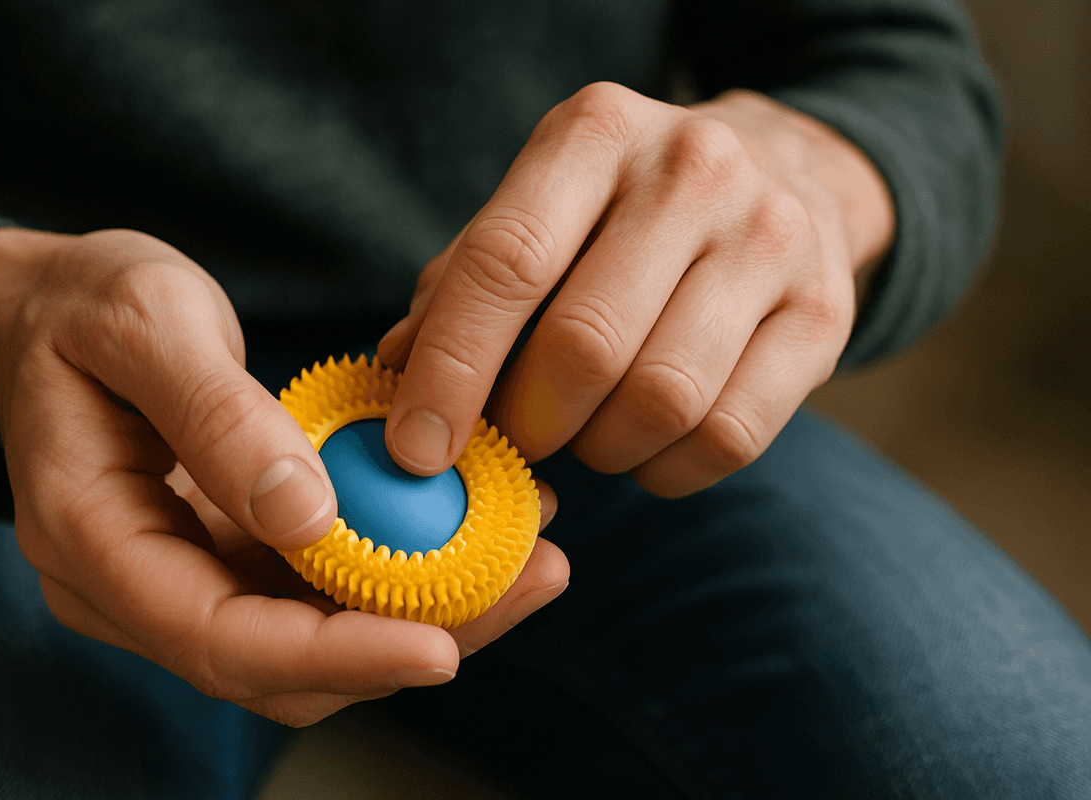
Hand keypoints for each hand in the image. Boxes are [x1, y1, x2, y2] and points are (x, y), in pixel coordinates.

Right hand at [0, 227, 568, 724]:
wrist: (52, 309)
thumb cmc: (83, 306)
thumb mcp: (144, 324)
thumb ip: (216, 415)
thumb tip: (307, 515)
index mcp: (92, 542)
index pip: (218, 639)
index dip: (333, 655)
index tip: (440, 647)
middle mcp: (138, 586)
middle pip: (283, 664)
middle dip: (411, 640)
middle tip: (530, 583)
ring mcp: (187, 576)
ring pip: (315, 638)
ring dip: (426, 609)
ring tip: (532, 558)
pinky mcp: (231, 553)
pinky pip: (322, 587)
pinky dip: (402, 568)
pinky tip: (478, 525)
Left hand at [379, 84, 893, 495]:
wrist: (783, 176)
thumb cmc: (623, 214)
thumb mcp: (537, 212)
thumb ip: (460, 288)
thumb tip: (394, 379)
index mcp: (595, 135)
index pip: (506, 262)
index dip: (451, 368)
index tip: (416, 450)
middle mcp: (694, 170)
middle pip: (587, 345)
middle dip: (530, 423)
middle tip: (516, 441)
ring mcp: (772, 238)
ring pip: (664, 400)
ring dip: (602, 450)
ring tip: (585, 437)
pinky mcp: (826, 312)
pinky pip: (731, 436)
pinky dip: (667, 471)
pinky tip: (646, 449)